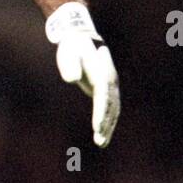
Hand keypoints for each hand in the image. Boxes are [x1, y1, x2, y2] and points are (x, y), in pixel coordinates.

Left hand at [46, 2, 119, 147]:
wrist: (80, 39)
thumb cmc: (72, 47)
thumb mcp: (68, 52)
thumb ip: (70, 65)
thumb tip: (73, 78)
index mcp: (102, 72)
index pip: (103, 95)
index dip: (101, 112)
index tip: (97, 127)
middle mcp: (110, 80)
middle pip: (111, 106)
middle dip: (106, 124)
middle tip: (99, 141)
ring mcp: (110, 85)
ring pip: (113, 110)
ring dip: (108, 126)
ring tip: (100, 143)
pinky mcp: (106, 90)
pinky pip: (109, 109)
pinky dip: (108, 122)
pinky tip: (102, 135)